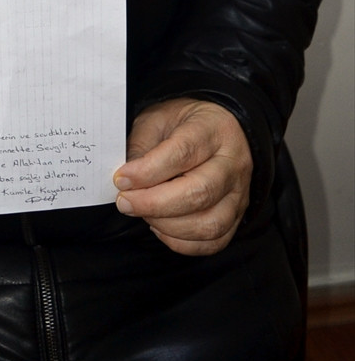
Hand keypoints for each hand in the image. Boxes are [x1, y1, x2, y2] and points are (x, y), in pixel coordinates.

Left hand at [113, 98, 252, 255]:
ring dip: (167, 226)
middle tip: (125, 202)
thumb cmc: (184, 124)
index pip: (182, 153)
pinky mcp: (236, 217)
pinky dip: (181, 242)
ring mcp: (239, 194)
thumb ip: (141, 146)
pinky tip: (161, 226)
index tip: (121, 179)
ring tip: (144, 213)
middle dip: (154, 203)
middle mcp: (232, 163)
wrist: (220, 131)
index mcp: (212, 129)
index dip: (148, 171)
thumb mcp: (157, 118)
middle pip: (199, 192)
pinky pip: (213, 242)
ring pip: (209, 224)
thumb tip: (127, 181)